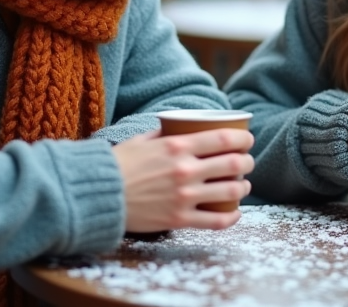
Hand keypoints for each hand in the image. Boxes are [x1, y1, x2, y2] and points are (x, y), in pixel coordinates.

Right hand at [112, 128, 254, 232]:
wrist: (100, 195)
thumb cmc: (118, 165)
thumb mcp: (142, 140)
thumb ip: (164, 134)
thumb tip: (177, 126)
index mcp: (177, 146)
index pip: (223, 138)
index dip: (243, 138)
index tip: (247, 139)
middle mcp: (185, 170)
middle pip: (233, 164)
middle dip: (247, 162)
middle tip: (247, 162)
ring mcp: (184, 196)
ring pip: (230, 192)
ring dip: (243, 187)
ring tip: (243, 185)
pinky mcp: (179, 219)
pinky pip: (216, 221)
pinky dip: (231, 217)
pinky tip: (235, 212)